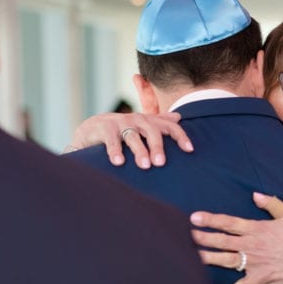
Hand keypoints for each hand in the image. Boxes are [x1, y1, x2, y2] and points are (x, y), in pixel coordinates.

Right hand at [67, 112, 191, 168]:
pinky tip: (119, 162)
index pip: (169, 126)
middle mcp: (136, 120)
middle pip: (151, 131)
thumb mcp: (141, 127)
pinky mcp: (104, 129)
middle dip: (157, 147)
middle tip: (160, 163)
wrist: (92, 129)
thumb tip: (178, 117)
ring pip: (133, 137)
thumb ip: (159, 122)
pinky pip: (111, 141)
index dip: (180, 136)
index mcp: (149, 122)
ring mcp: (120, 123)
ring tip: (145, 165)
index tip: (189, 150)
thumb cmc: (123, 131)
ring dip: (139, 151)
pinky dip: (115, 151)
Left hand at [191, 193, 282, 283]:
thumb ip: (272, 204)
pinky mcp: (260, 278)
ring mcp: (254, 263)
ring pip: (225, 260)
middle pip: (221, 240)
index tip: (194, 218)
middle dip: (202, 238)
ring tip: (192, 257)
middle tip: (185, 236)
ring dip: (208, 259)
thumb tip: (255, 195)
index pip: (228, 222)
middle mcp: (252, 245)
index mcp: (257, 229)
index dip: (210, 220)